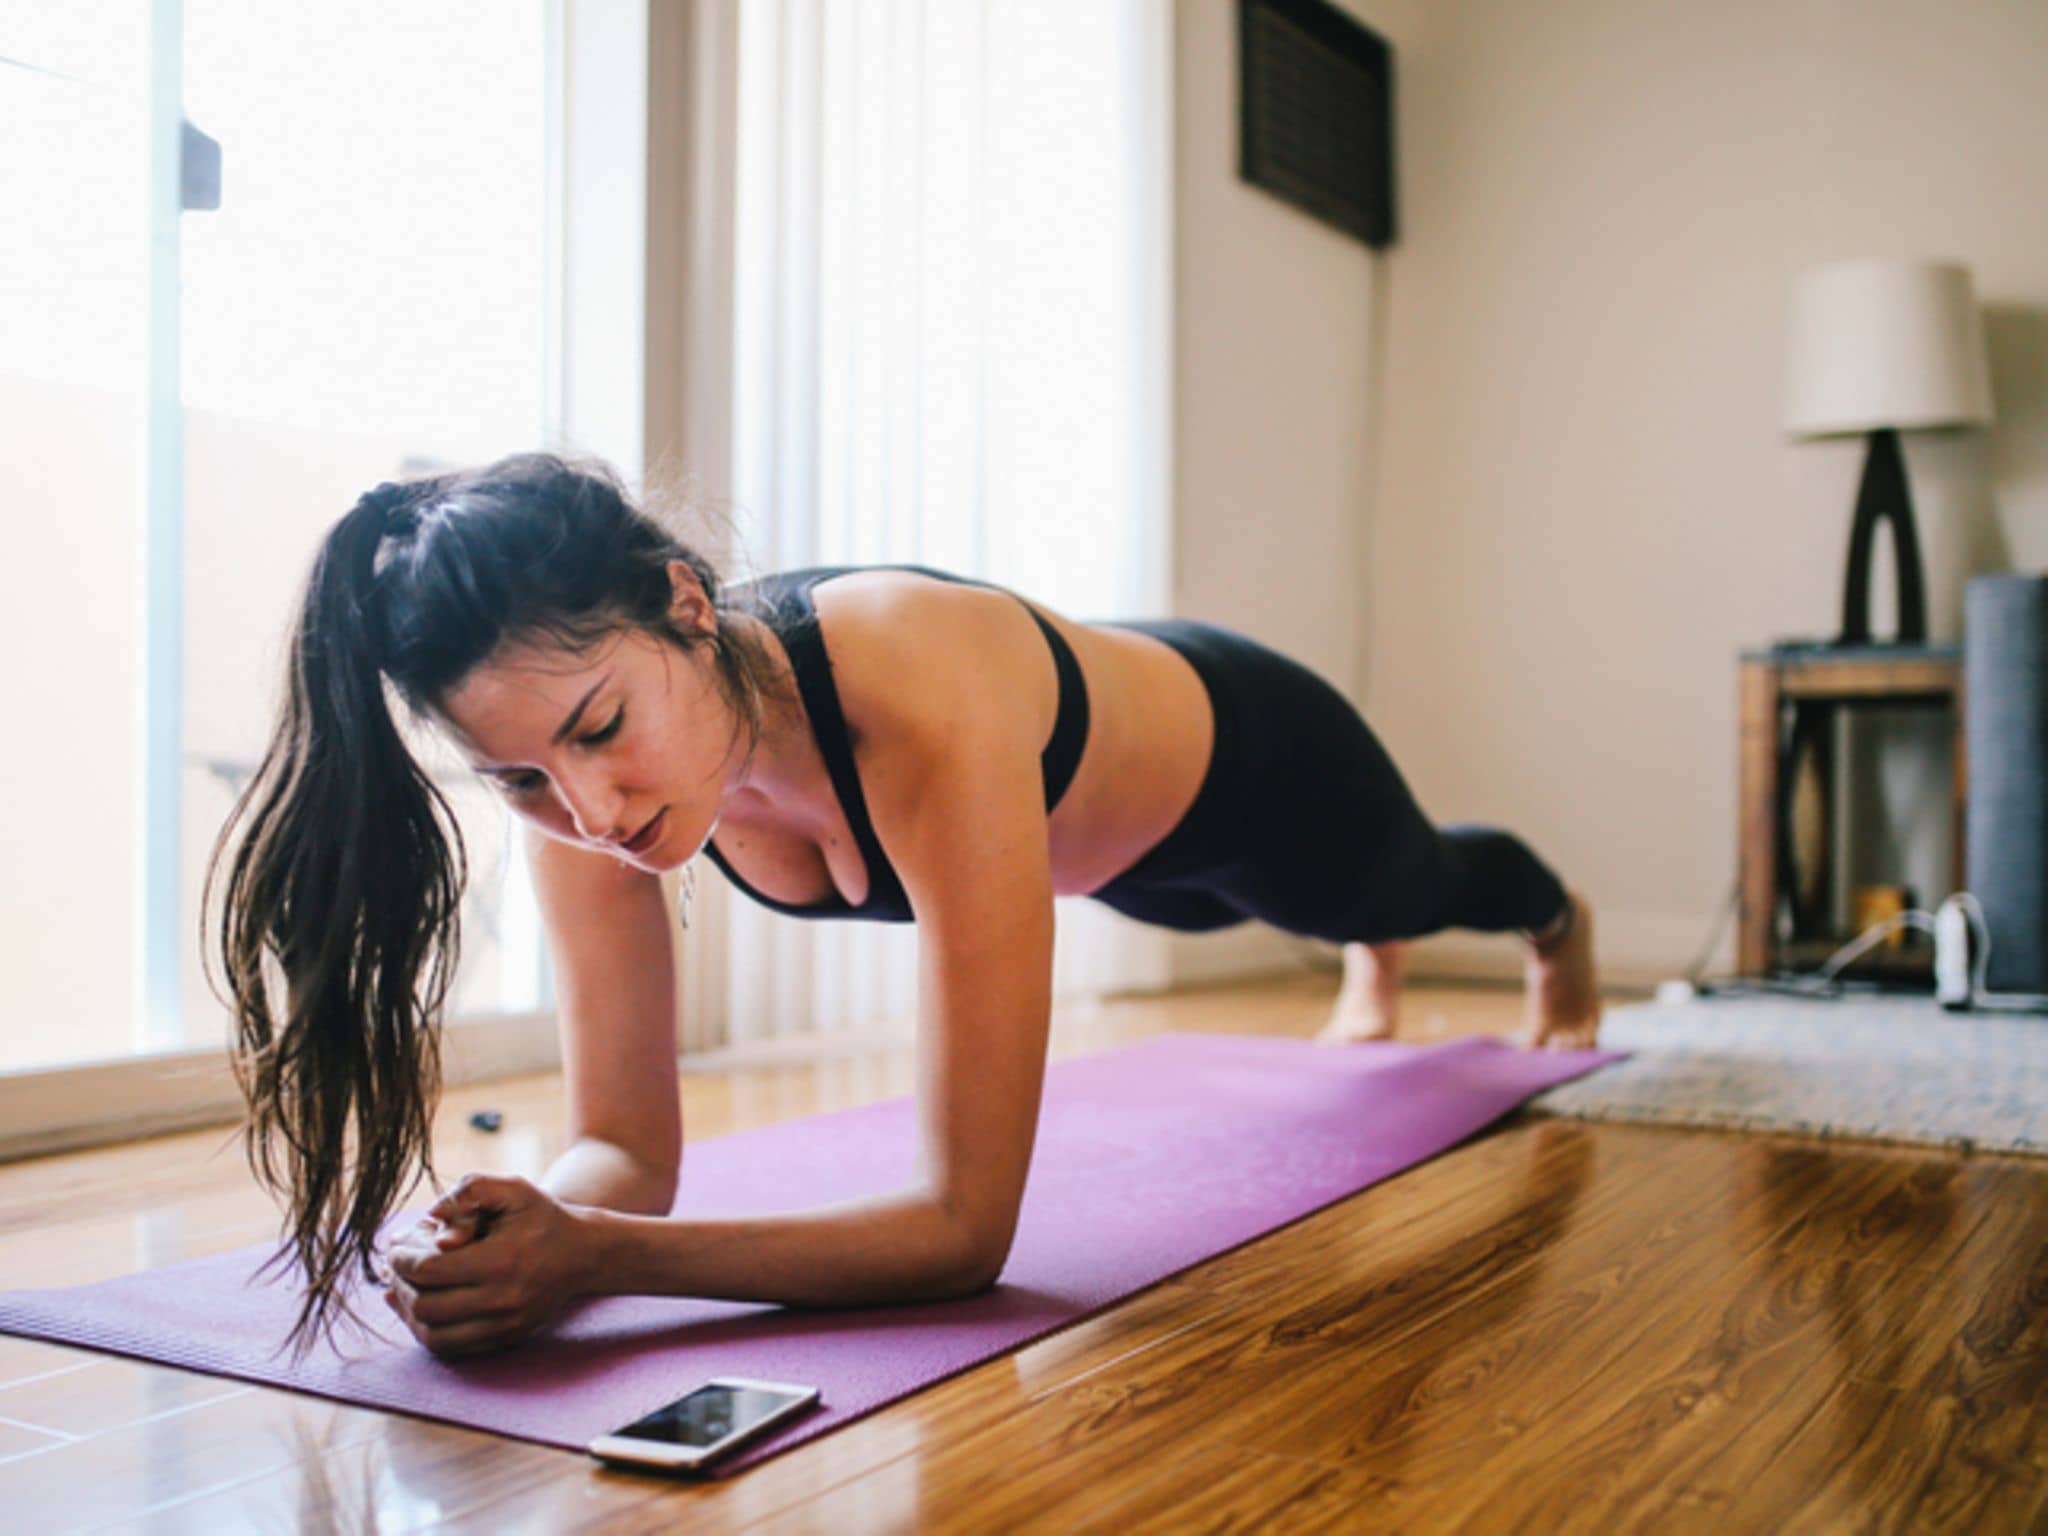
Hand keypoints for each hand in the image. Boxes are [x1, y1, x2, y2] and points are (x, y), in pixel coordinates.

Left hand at [379, 1173, 592, 1357]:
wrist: (581, 1253)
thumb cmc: (540, 1217)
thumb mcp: (512, 1189)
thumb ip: (470, 1191)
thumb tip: (433, 1222)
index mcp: (502, 1261)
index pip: (430, 1270)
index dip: (402, 1257)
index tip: (397, 1244)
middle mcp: (503, 1301)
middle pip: (426, 1305)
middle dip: (400, 1282)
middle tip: (396, 1263)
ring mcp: (505, 1326)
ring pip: (433, 1335)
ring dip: (408, 1311)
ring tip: (402, 1285)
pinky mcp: (505, 1340)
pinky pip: (450, 1348)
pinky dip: (425, 1329)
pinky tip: (416, 1307)